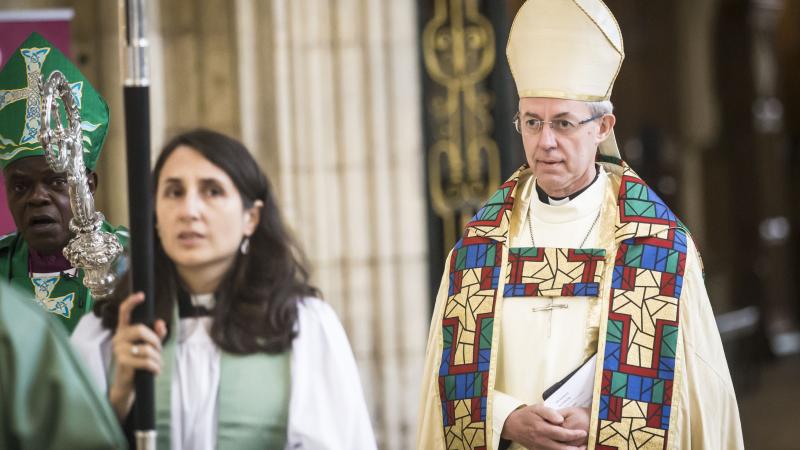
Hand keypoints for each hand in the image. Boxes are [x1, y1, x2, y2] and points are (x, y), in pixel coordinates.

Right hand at [108, 292, 166, 419]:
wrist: (126, 384)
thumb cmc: (138, 362)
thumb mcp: (149, 346)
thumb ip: (156, 334)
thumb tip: (160, 323)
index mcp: (124, 330)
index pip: (124, 312)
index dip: (132, 302)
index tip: (141, 294)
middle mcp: (118, 337)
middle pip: (141, 330)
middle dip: (156, 341)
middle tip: (158, 351)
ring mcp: (118, 350)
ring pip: (146, 348)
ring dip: (157, 358)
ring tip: (157, 364)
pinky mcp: (122, 362)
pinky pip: (146, 361)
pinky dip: (155, 367)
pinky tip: (155, 370)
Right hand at [500, 403, 587, 449]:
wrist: (512, 425)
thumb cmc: (526, 415)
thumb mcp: (537, 408)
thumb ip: (550, 413)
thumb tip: (561, 419)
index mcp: (542, 429)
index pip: (562, 434)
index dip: (574, 434)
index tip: (583, 432)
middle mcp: (542, 441)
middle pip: (562, 448)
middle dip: (575, 449)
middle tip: (585, 446)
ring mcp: (540, 447)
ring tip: (580, 449)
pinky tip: (566, 449)